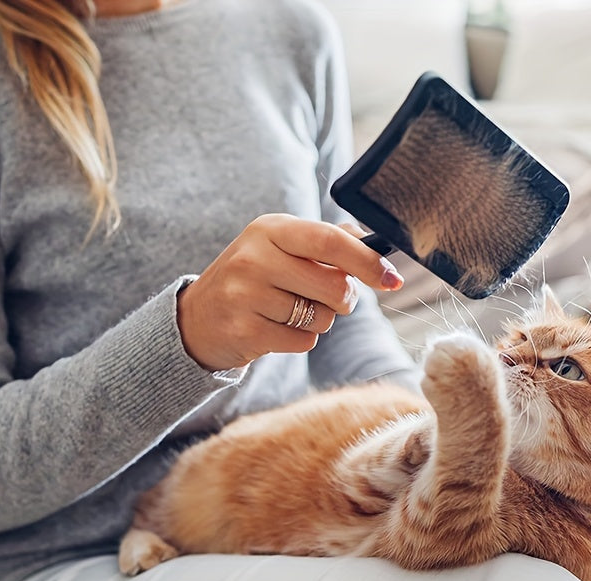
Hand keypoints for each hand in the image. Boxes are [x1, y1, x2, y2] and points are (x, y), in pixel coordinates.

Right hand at [176, 214, 403, 370]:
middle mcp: (255, 258)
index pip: (330, 241)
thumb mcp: (280, 248)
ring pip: (321, 318)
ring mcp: (246, 295)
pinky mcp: (246, 331)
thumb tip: (375, 243)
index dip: (367, 262)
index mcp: (270, 229)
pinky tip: (275, 328)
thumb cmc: (252, 279)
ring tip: (288, 311)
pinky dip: (299, 339)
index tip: (392, 279)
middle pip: (334, 287)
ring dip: (317, 321)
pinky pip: (303, 341)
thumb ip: (326, 242)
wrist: (198, 318)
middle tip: (326, 298)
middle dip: (343, 299)